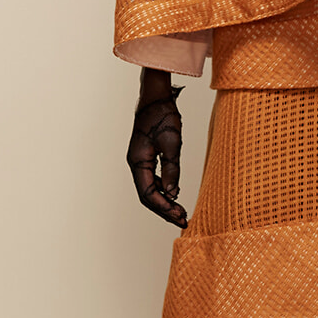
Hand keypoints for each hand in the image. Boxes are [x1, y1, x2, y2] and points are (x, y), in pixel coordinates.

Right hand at [127, 90, 187, 227]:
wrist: (156, 96)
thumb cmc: (163, 116)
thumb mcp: (171, 144)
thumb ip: (171, 170)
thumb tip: (172, 194)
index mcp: (138, 161)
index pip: (148, 194)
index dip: (164, 208)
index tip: (180, 217)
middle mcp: (135, 164)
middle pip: (147, 196)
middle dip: (164, 210)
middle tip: (182, 220)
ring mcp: (139, 161)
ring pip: (149, 189)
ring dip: (164, 202)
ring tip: (180, 213)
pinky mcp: (146, 157)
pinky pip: (152, 180)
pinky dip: (163, 190)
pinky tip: (174, 195)